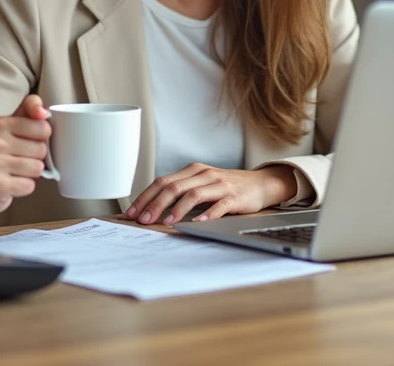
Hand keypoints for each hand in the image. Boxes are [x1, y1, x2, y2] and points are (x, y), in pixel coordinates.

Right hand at [0, 94, 51, 214]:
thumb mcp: (8, 126)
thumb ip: (28, 110)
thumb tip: (43, 111)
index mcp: (1, 124)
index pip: (43, 128)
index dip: (41, 138)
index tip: (28, 141)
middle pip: (41, 150)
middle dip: (35, 157)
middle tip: (18, 159)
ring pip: (37, 168)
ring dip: (30, 174)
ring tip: (14, 172)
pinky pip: (29, 186)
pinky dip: (24, 187)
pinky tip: (10, 183)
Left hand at [125, 163, 298, 225]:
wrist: (260, 184)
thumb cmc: (227, 187)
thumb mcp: (202, 184)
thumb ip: (182, 192)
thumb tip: (153, 209)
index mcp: (193, 171)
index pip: (163, 181)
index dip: (146, 197)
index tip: (133, 212)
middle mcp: (204, 174)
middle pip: (174, 187)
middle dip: (155, 204)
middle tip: (143, 220)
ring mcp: (220, 184)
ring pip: (193, 194)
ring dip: (177, 209)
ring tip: (166, 222)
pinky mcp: (234, 197)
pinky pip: (219, 205)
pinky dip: (207, 214)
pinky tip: (198, 223)